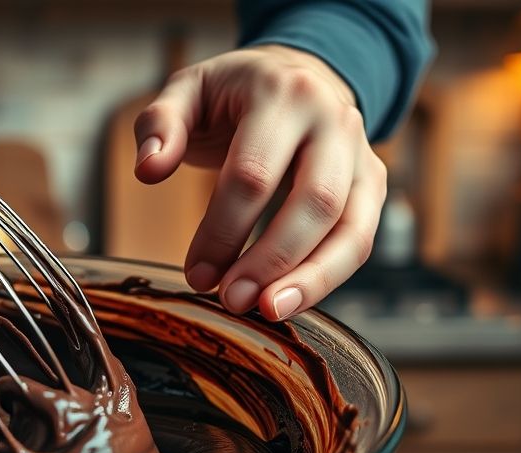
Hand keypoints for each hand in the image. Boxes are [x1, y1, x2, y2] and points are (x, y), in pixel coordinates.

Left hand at [134, 45, 385, 320]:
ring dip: (312, 280)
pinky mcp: (371, 184)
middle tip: (231, 300)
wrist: (298, 72)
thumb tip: (148, 170)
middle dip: (271, 260)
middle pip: (315, 202)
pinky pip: (360, 239)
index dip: (223, 230)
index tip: (196, 272)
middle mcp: (334, 121)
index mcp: (284, 93)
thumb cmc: (235, 92)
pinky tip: (290, 300)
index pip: (254, 173)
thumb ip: (160, 124)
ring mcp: (361, 154)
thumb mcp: (189, 89)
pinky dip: (328, 276)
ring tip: (269, 312)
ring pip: (352, 228)